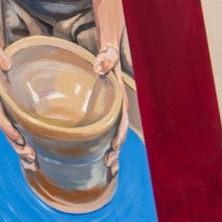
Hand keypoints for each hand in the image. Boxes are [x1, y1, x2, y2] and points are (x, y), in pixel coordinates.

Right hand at [0, 34, 35, 170]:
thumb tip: (6, 64)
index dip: (8, 127)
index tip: (18, 138)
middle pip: (6, 128)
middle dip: (17, 144)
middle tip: (31, 157)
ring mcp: (5, 106)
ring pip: (12, 131)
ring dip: (22, 147)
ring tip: (34, 162)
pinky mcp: (12, 106)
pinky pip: (18, 125)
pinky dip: (25, 139)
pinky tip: (35, 152)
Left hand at [100, 61, 128, 180]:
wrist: (107, 53)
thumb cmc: (107, 54)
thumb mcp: (107, 53)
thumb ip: (105, 58)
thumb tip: (99, 67)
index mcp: (119, 97)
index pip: (121, 117)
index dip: (120, 132)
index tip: (115, 146)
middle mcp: (117, 108)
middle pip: (119, 131)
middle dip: (116, 149)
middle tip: (109, 165)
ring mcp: (111, 112)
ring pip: (114, 135)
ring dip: (112, 151)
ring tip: (107, 169)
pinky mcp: (104, 114)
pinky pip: (105, 132)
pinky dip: (105, 146)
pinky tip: (99, 159)